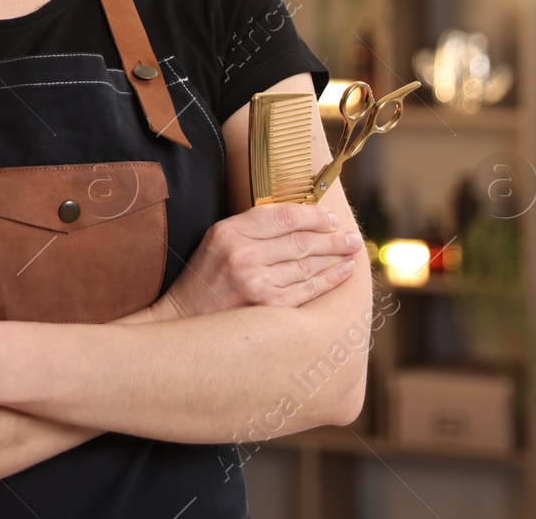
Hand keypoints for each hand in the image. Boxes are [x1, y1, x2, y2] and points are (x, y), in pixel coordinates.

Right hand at [131, 202, 360, 321]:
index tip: (331, 218)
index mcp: (229, 231)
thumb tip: (299, 219)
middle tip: (352, 236)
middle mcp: (243, 255)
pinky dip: (329, 279)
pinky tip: (342, 272)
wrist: (183, 320)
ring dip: (336, 257)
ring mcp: (256, 283)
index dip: (312, 215)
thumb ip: (251, 228)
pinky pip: (308, 289)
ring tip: (351, 251)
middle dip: (333, 237)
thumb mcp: (217, 240)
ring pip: (307, 264)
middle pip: (300, 240)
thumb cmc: (204, 277)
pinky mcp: (267, 307)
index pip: (282, 215)